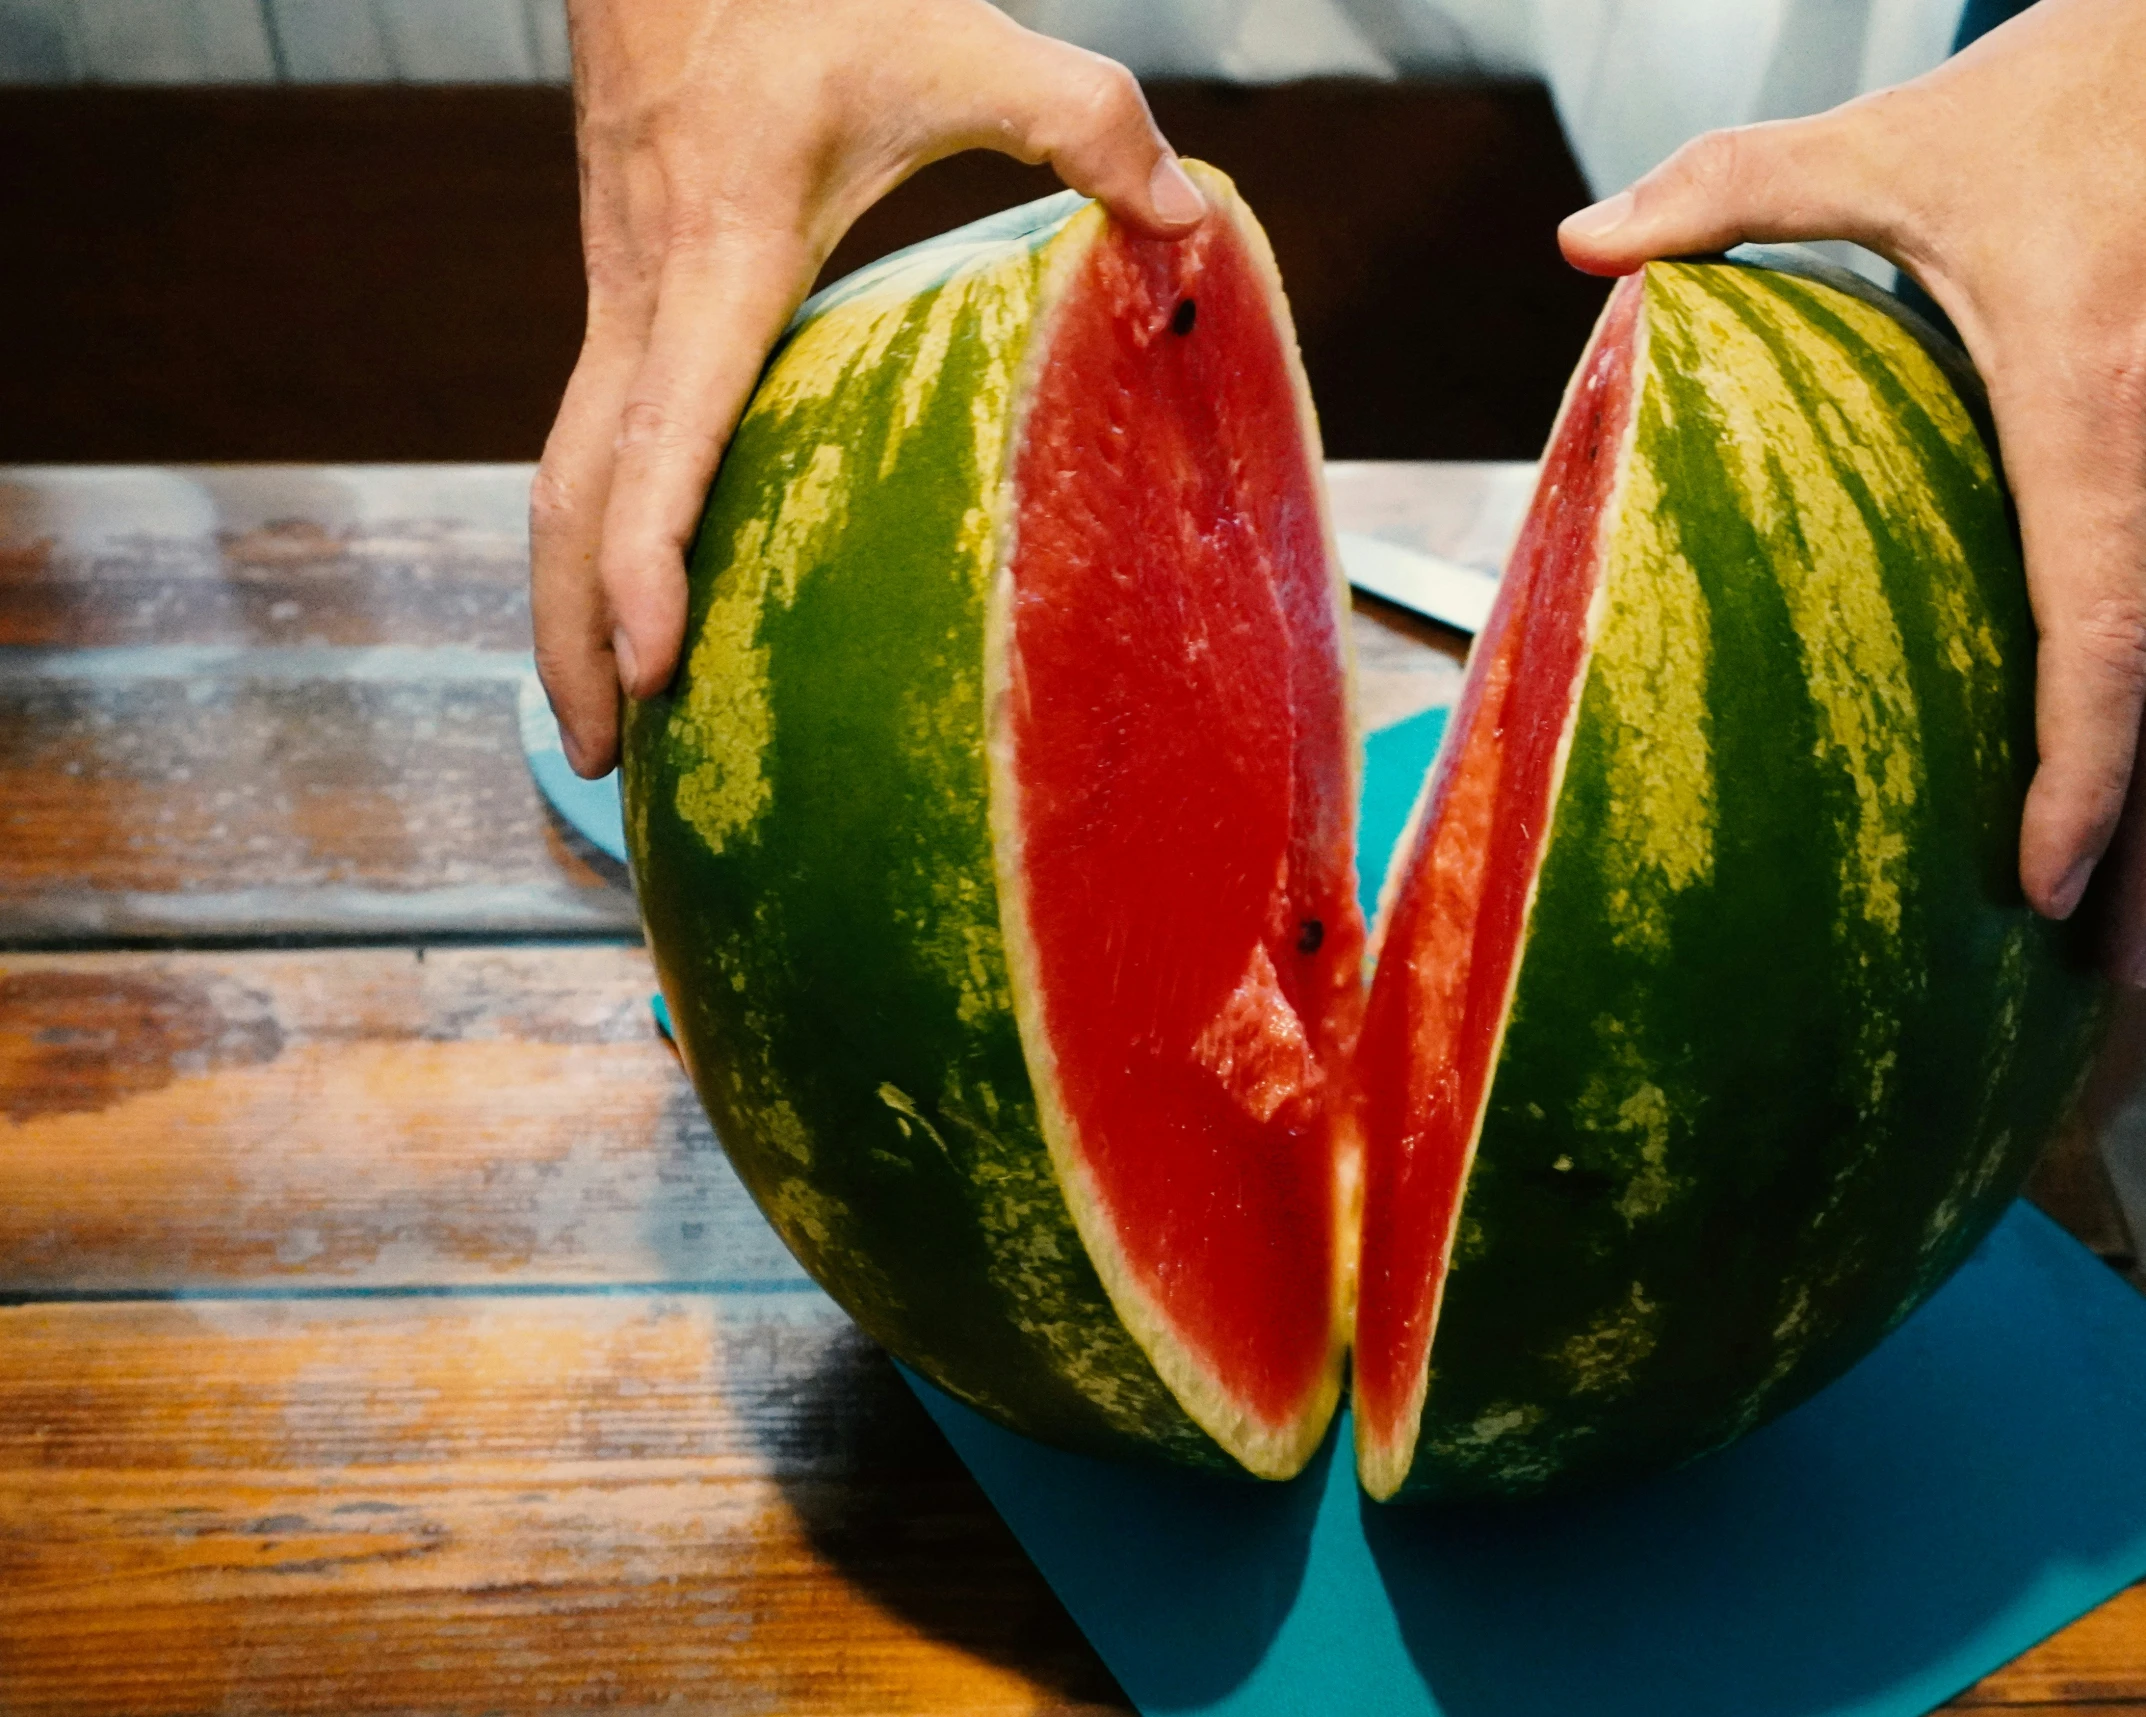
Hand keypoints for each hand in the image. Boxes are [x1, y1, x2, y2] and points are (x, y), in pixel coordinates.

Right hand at [534, 0, 1204, 776]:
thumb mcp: (960, 43)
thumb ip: (1087, 124)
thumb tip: (1193, 221)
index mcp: (722, 261)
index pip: (664, 434)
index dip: (646, 558)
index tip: (653, 668)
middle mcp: (645, 301)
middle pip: (567, 491)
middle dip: (569, 631)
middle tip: (596, 755)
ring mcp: (615, 304)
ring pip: (552, 475)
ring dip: (558, 600)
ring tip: (591, 719)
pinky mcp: (619, 303)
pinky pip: (577, 443)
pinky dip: (584, 538)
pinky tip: (622, 595)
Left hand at [1556, 0, 2145, 974]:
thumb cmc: (2071, 92)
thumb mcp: (1890, 140)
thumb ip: (1728, 191)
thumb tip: (1580, 241)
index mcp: (2093, 408)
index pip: (2102, 629)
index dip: (2084, 770)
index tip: (2039, 880)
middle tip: (2108, 978)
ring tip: (2137, 944)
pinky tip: (2145, 800)